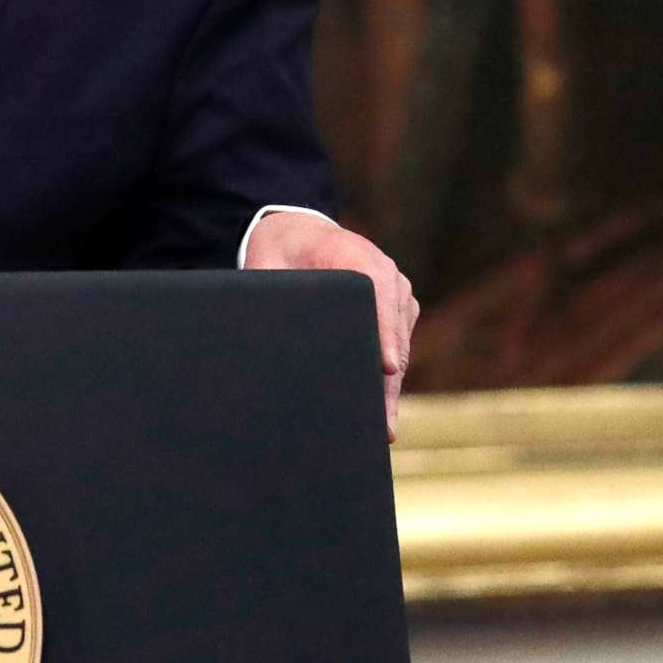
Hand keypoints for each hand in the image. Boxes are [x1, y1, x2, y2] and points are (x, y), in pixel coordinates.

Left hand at [240, 214, 416, 441]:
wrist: (299, 232)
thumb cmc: (280, 249)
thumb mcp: (266, 264)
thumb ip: (267, 290)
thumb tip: (263, 333)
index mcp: (358, 256)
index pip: (379, 296)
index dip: (383, 334)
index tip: (387, 367)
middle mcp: (388, 275)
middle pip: (394, 334)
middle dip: (388, 381)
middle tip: (382, 424)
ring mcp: (398, 295)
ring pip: (399, 348)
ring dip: (390, 389)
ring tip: (382, 431)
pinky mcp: (398, 312)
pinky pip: (397, 349)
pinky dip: (388, 381)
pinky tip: (380, 414)